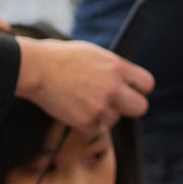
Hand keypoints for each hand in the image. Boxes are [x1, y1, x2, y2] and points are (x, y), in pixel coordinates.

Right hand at [15, 37, 153, 131]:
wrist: (35, 68)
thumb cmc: (59, 57)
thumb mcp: (93, 54)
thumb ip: (113, 68)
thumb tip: (126, 81)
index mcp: (117, 67)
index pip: (147, 84)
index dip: (138, 89)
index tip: (130, 90)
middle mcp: (113, 87)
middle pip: (140, 108)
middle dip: (128, 107)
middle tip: (114, 104)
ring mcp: (100, 106)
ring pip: (113, 120)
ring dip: (102, 115)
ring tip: (83, 101)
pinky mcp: (85, 121)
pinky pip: (94, 129)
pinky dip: (85, 123)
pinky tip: (73, 109)